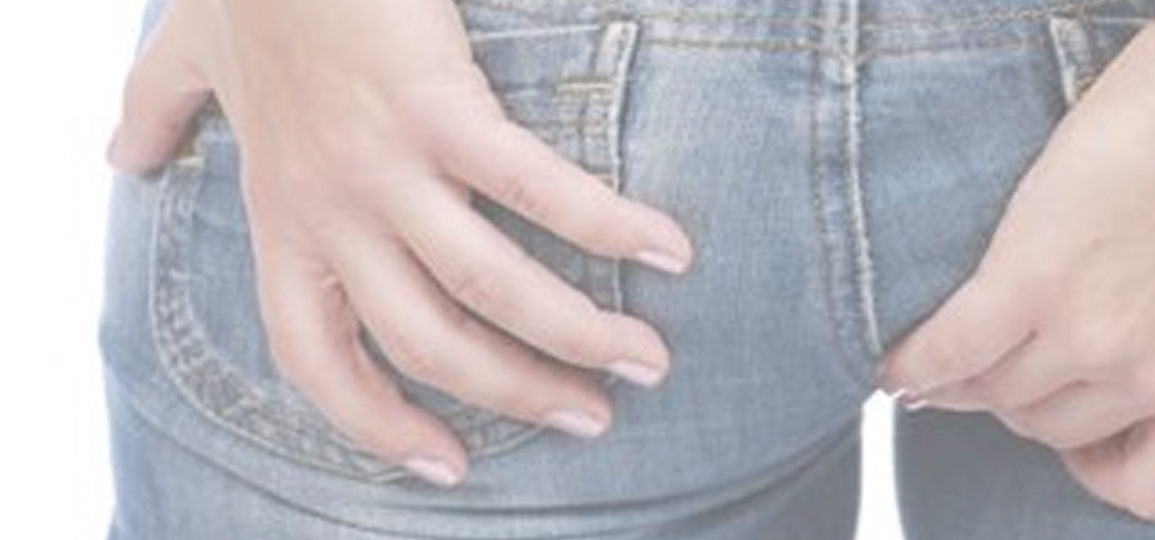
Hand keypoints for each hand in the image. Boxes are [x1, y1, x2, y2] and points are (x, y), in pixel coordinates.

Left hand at [109, 0, 691, 485]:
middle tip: (592, 419)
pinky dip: (610, 226)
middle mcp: (333, 212)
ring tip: (645, 363)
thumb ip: (158, 111)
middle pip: (430, 342)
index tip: (448, 464)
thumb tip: (123, 152)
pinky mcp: (440, 110)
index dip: (380, 425)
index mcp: (284, 216)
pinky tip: (669, 252)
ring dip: (577, 335)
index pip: (320, 359)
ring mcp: (386, 166)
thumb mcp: (186, 58)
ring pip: (489, 286)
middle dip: (518, 394)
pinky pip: (539, 189)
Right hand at [879, 19, 1154, 519]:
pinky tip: (902, 358)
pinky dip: (917, 366)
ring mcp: (1091, 331)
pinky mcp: (1032, 274)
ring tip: (962, 345)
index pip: (1153, 487)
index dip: (1110, 470)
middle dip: (1039, 402)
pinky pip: (948, 355)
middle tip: (1029, 350)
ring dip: (974, 382)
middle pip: (1059, 433)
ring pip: (1000, 398)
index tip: (1090, 436)